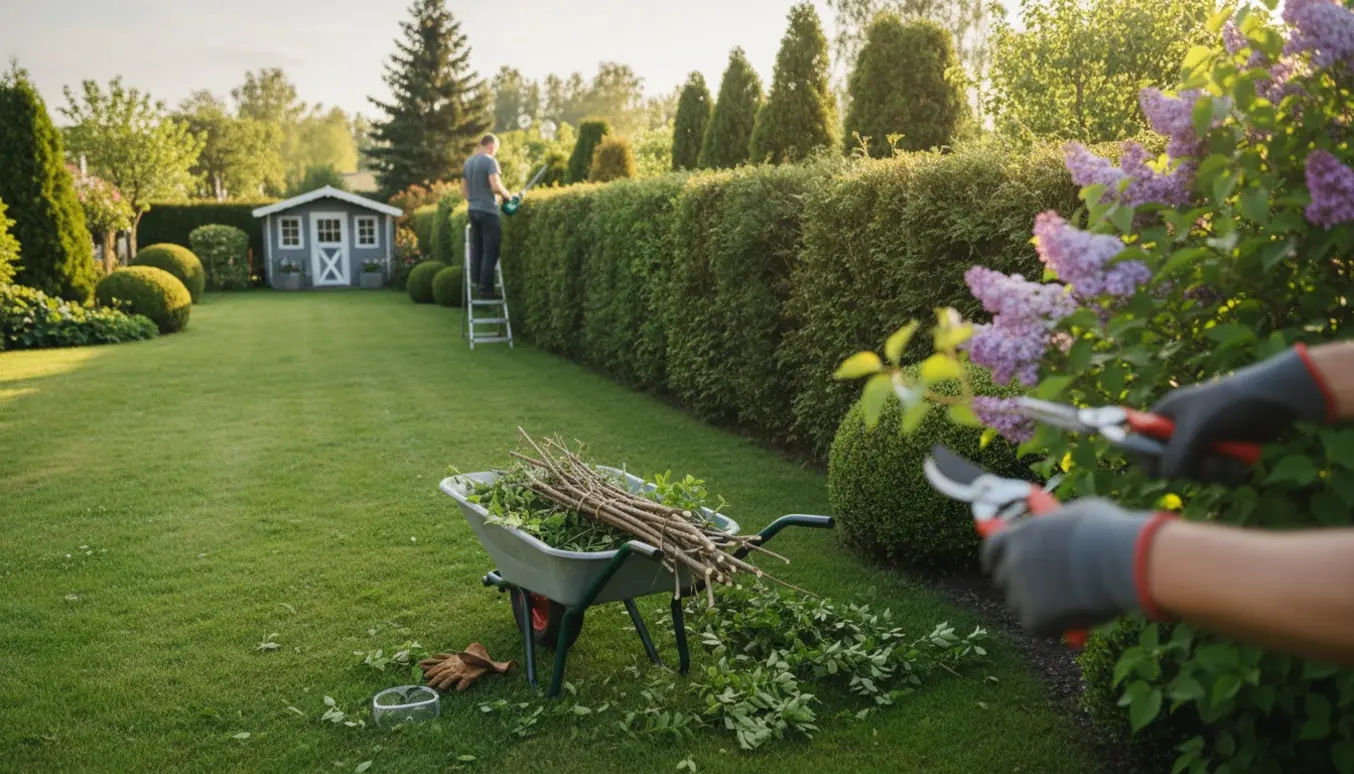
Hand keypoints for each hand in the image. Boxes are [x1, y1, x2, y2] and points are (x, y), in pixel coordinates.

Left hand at [981, 499, 1170, 637]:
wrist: (1124, 561)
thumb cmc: (1109, 534)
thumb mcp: (1076, 518)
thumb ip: (1056, 532)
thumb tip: (1058, 537)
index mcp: (1020, 534)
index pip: (991, 549)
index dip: (994, 559)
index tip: (998, 567)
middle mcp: (1013, 561)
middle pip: (1003, 579)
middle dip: (1019, 584)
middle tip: (1043, 590)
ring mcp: (1021, 590)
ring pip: (1021, 605)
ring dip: (1037, 606)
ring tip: (1072, 601)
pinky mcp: (1034, 618)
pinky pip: (1037, 627)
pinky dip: (1052, 626)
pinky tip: (1077, 615)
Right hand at [1141, 346, 1331, 482]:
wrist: (1274, 399)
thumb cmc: (1230, 404)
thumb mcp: (1198, 427)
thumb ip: (1177, 452)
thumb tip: (1165, 476)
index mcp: (1165, 416)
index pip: (1141, 443)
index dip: (1148, 457)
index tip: (1165, 466)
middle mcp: (1180, 431)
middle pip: (1170, 465)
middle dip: (1192, 469)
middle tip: (1208, 462)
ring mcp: (1202, 442)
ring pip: (1195, 474)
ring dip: (1213, 473)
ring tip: (1230, 462)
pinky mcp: (1223, 453)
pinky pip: (1216, 476)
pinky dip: (1228, 474)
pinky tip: (1240, 464)